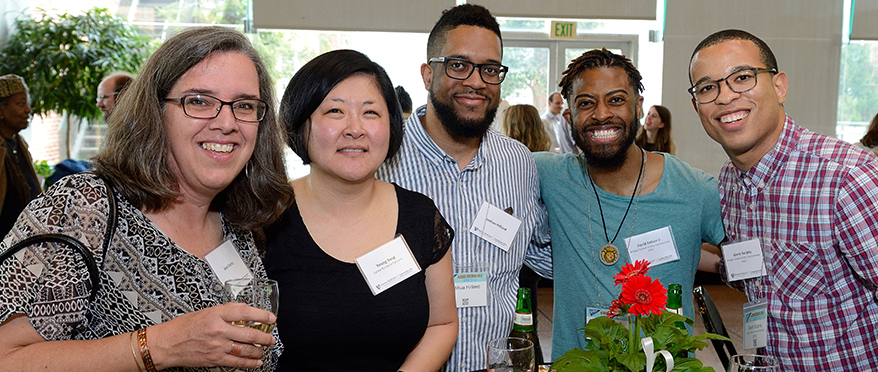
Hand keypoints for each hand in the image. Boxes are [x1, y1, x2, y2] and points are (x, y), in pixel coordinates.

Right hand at [145, 302, 276, 369]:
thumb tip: (243, 311)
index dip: (261, 315)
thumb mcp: (205, 312)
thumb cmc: (182, 327)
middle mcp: (219, 330)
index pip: (245, 312)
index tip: (271, 317)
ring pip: (246, 349)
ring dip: (259, 350)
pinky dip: (249, 363)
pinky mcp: (215, 359)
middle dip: (264, 337)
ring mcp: (217, 346)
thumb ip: (225, 312)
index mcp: (216, 314)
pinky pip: (237, 362)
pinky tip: (256, 362)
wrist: (166, 344)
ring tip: (265, 349)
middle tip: (271, 337)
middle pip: (249, 333)